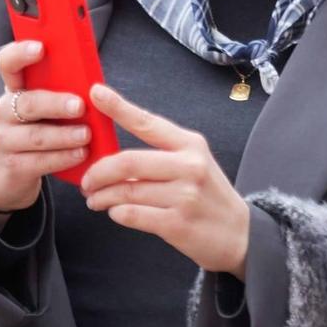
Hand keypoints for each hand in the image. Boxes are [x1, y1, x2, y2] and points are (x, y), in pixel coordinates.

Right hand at [0, 40, 92, 215]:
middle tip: (79, 106)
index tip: (40, 48)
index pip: (8, 62)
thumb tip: (94, 84)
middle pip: (28, 102)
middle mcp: (4, 110)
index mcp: (15, 89)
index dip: (21, 53)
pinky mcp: (12, 165)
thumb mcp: (47, 108)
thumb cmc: (39, 131)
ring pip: (35, 135)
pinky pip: (39, 161)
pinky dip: (63, 157)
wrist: (12, 173)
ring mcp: (5, 138)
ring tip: (86, 135)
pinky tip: (80, 154)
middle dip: (55, 103)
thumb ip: (62, 92)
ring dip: (64, 135)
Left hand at [80, 84, 249, 276]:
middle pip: (127, 161)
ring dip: (102, 197)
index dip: (118, 107)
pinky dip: (117, 213)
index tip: (95, 93)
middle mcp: (189, 166)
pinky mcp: (177, 224)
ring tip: (95, 200)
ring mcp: (184, 196)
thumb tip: (112, 155)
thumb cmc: (208, 195)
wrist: (240, 234)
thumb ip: (160, 155)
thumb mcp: (194, 164)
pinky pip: (132, 214)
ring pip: (126, 191)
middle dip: (98, 172)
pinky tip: (116, 212)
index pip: (147, 122)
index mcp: (190, 145)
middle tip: (87, 182)